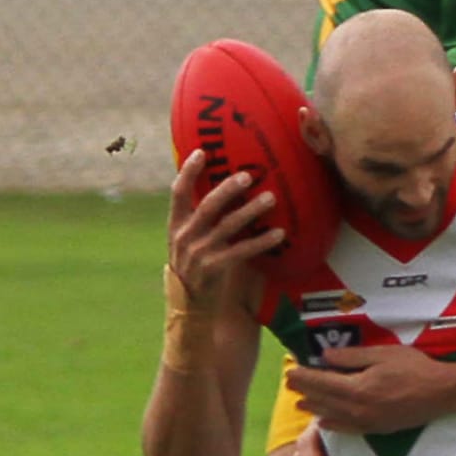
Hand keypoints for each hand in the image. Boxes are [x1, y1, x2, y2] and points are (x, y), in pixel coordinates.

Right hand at [168, 149, 282, 309]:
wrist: (191, 303)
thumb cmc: (195, 263)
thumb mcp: (187, 238)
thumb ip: (199, 217)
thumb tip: (222, 187)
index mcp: (176, 224)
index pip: (178, 192)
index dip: (188, 171)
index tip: (202, 152)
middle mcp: (184, 236)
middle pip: (207, 206)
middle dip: (228, 189)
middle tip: (248, 175)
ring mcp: (199, 253)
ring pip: (228, 226)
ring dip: (251, 211)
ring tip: (270, 198)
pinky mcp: (214, 269)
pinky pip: (242, 251)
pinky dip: (261, 241)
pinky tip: (279, 233)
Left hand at [285, 345, 455, 433]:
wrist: (442, 393)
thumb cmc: (415, 368)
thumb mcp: (382, 354)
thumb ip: (352, 357)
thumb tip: (325, 356)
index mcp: (358, 388)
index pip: (321, 382)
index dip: (304, 377)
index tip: (290, 371)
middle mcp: (358, 409)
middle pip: (323, 400)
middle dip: (304, 391)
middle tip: (289, 384)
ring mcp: (367, 422)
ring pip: (333, 416)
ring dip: (314, 408)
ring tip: (300, 403)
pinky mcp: (377, 429)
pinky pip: (347, 429)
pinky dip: (332, 425)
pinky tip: (324, 422)